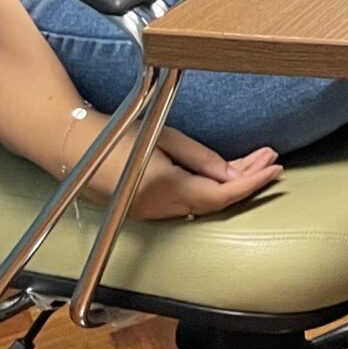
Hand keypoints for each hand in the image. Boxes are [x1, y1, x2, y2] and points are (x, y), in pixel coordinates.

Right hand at [90, 126, 282, 220]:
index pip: (220, 195)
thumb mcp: (166, 138)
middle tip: (271, 159)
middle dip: (247, 180)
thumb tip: (234, 175)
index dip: (251, 184)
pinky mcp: (148, 209)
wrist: (73, 146)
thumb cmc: (117, 136)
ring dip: (231, 184)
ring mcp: (152, 213)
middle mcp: (159, 208)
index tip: (274, 169)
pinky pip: (189, 203)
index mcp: (164, 189)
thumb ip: (202, 159)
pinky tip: (226, 174)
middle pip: (215, 202)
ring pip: (204, 203)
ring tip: (256, 161)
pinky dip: (211, 189)